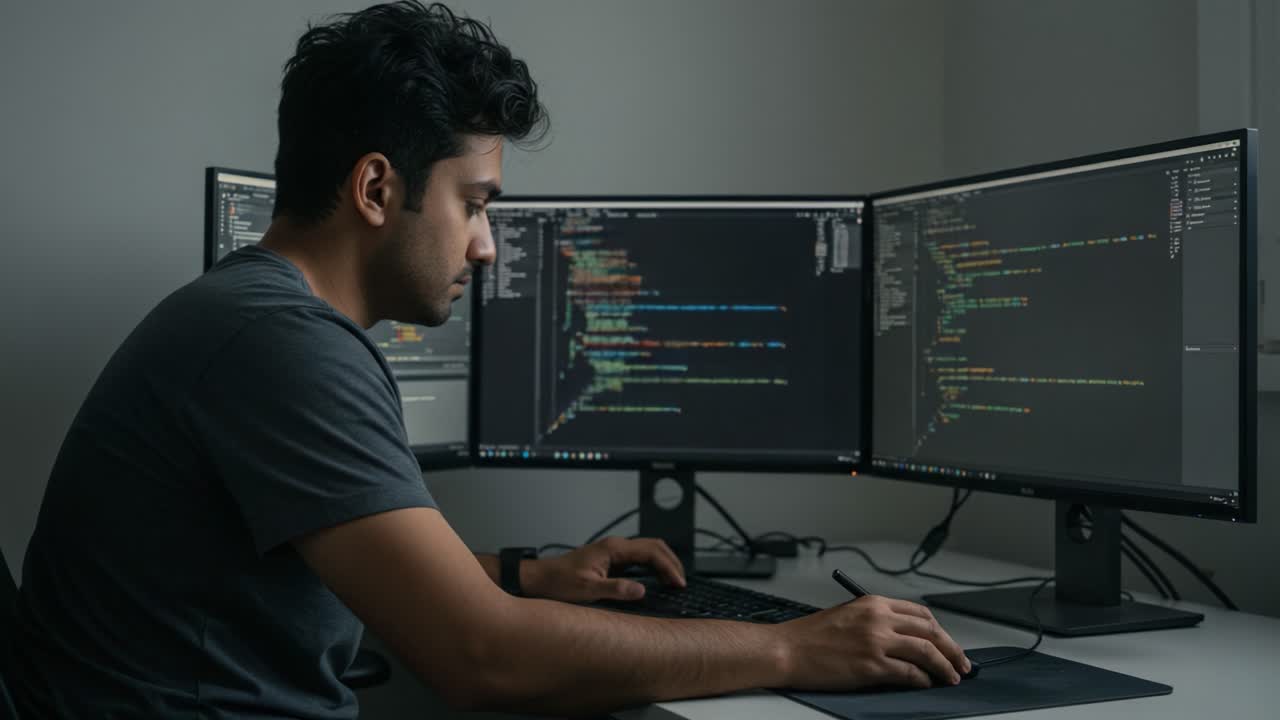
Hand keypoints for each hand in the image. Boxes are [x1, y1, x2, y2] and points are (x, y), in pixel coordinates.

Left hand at [524, 536, 685, 603]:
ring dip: (664, 563)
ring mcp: (614, 552)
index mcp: (613, 549)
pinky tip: (657, 580)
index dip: (668, 567)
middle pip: (654, 547)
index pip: (651, 552)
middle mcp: (615, 546)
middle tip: (682, 582)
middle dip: (672, 562)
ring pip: (648, 551)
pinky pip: (640, 559)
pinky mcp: (611, 560)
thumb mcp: (588, 590)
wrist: (541, 579)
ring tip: (675, 581)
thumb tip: (641, 590)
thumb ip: (615, 589)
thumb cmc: (559, 583)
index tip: (678, 583)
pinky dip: (654, 567)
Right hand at [777, 595, 969, 689]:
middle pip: (930, 631)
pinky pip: (910, 673)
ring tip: (952, 677)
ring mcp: (876, 642)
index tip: (947, 642)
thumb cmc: (810, 636)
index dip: (940, 630)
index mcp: (873, 603)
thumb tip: (904, 638)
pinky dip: (923, 680)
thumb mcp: (848, 615)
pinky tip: (926, 683)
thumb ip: (877, 621)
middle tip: (962, 663)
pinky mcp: (872, 666)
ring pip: (926, 652)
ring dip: (945, 667)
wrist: (787, 649)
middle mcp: (878, 619)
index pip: (920, 613)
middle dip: (952, 649)